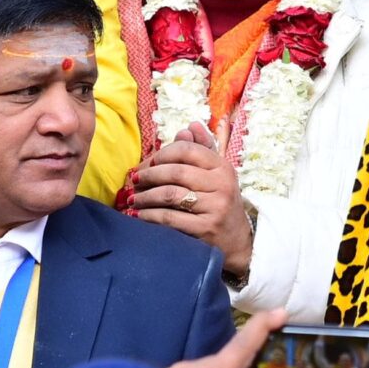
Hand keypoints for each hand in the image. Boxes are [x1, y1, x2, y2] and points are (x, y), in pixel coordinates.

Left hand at [124, 123, 252, 278]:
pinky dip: (149, 216)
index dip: (162, 154)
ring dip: (145, 196)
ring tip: (133, 199)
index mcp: (222, 167)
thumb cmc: (219, 202)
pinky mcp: (205, 229)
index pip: (187, 150)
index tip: (148, 163)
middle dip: (149, 175)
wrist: (236, 240)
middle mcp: (222, 184)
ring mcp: (215, 207)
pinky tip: (139, 215)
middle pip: (176, 172)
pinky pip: (169, 218)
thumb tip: (189, 127)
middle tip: (134, 181)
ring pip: (170, 194)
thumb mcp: (216, 174)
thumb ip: (201, 149)